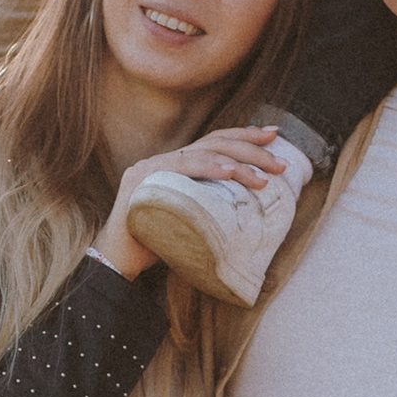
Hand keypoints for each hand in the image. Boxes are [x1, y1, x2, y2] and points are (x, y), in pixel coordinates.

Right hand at [94, 125, 290, 277]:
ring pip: (201, 155)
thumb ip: (212, 205)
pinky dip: (206, 168)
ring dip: (237, 164)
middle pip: (213, 142)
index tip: (273, 135)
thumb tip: (254, 207)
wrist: (116, 261)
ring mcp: (150, 167)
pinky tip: (228, 171)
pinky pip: (178, 169)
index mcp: (176, 165)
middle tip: (280, 160)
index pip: (214, 142)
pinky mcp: (141, 181)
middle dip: (251, 148)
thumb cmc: (158, 243)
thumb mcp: (193, 219)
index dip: (244, 135)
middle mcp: (163, 160)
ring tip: (263, 177)